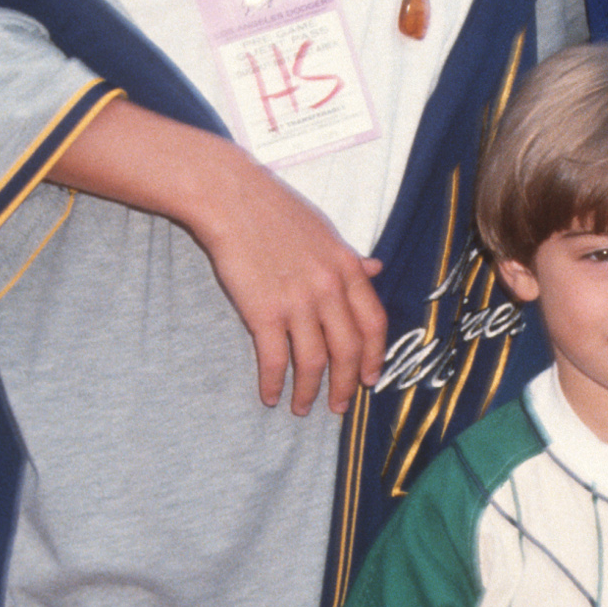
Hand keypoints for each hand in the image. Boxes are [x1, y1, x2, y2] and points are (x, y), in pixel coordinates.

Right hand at [193, 145, 386, 415]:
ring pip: (314, 361)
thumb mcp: (325, 231)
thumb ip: (350, 259)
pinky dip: (274, 384)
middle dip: (345, 385)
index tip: (370, 379)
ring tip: (302, 409)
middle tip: (338, 406)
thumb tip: (376, 269)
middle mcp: (329, 288)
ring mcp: (298, 301)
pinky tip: (269, 396)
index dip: (375, 356)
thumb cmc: (275, 210)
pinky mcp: (264, 312)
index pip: (374, 323)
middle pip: (348, 350)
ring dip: (309, 392)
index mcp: (347, 268)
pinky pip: (275, 360)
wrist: (231, 197)